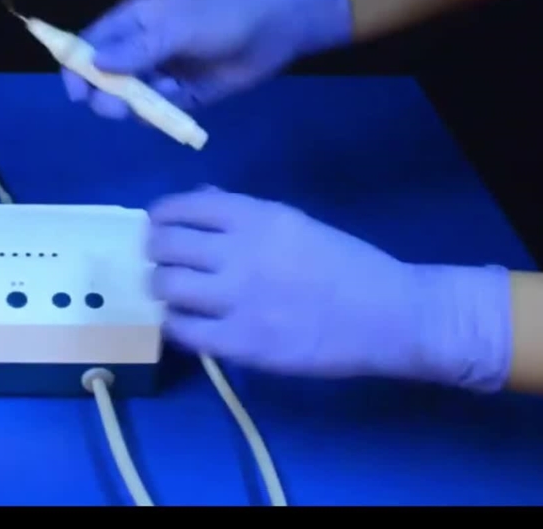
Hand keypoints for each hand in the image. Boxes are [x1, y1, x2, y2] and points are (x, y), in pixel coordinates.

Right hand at [63, 0, 353, 118]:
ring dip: (136, 105)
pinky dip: (161, 112)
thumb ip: (136, 49)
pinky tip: (180, 99)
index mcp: (131, 22)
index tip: (77, 94)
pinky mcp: (181, 95)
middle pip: (103, 78)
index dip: (76, 69)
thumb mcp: (175, 29)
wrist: (274, 28)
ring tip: (162, 97)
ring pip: (129, 99)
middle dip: (106, 95)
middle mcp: (139, 48)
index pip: (88, 46)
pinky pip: (157, 111)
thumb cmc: (221, 17)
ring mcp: (160, 73)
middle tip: (120, 108)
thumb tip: (94, 64)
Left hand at [144, 187, 512, 390]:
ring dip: (162, 289)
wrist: (388, 315)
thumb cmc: (345, 264)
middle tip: (161, 262)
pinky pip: (182, 330)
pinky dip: (175, 324)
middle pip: (164, 246)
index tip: (157, 226)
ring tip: (173, 294)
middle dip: (154, 253)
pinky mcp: (240, 342)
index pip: (181, 208)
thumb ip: (242, 213)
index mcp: (254, 216)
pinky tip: (187, 323)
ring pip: (165, 287)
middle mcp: (238, 252)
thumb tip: (198, 200)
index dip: (159, 217)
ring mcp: (237, 299)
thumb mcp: (294, 222)